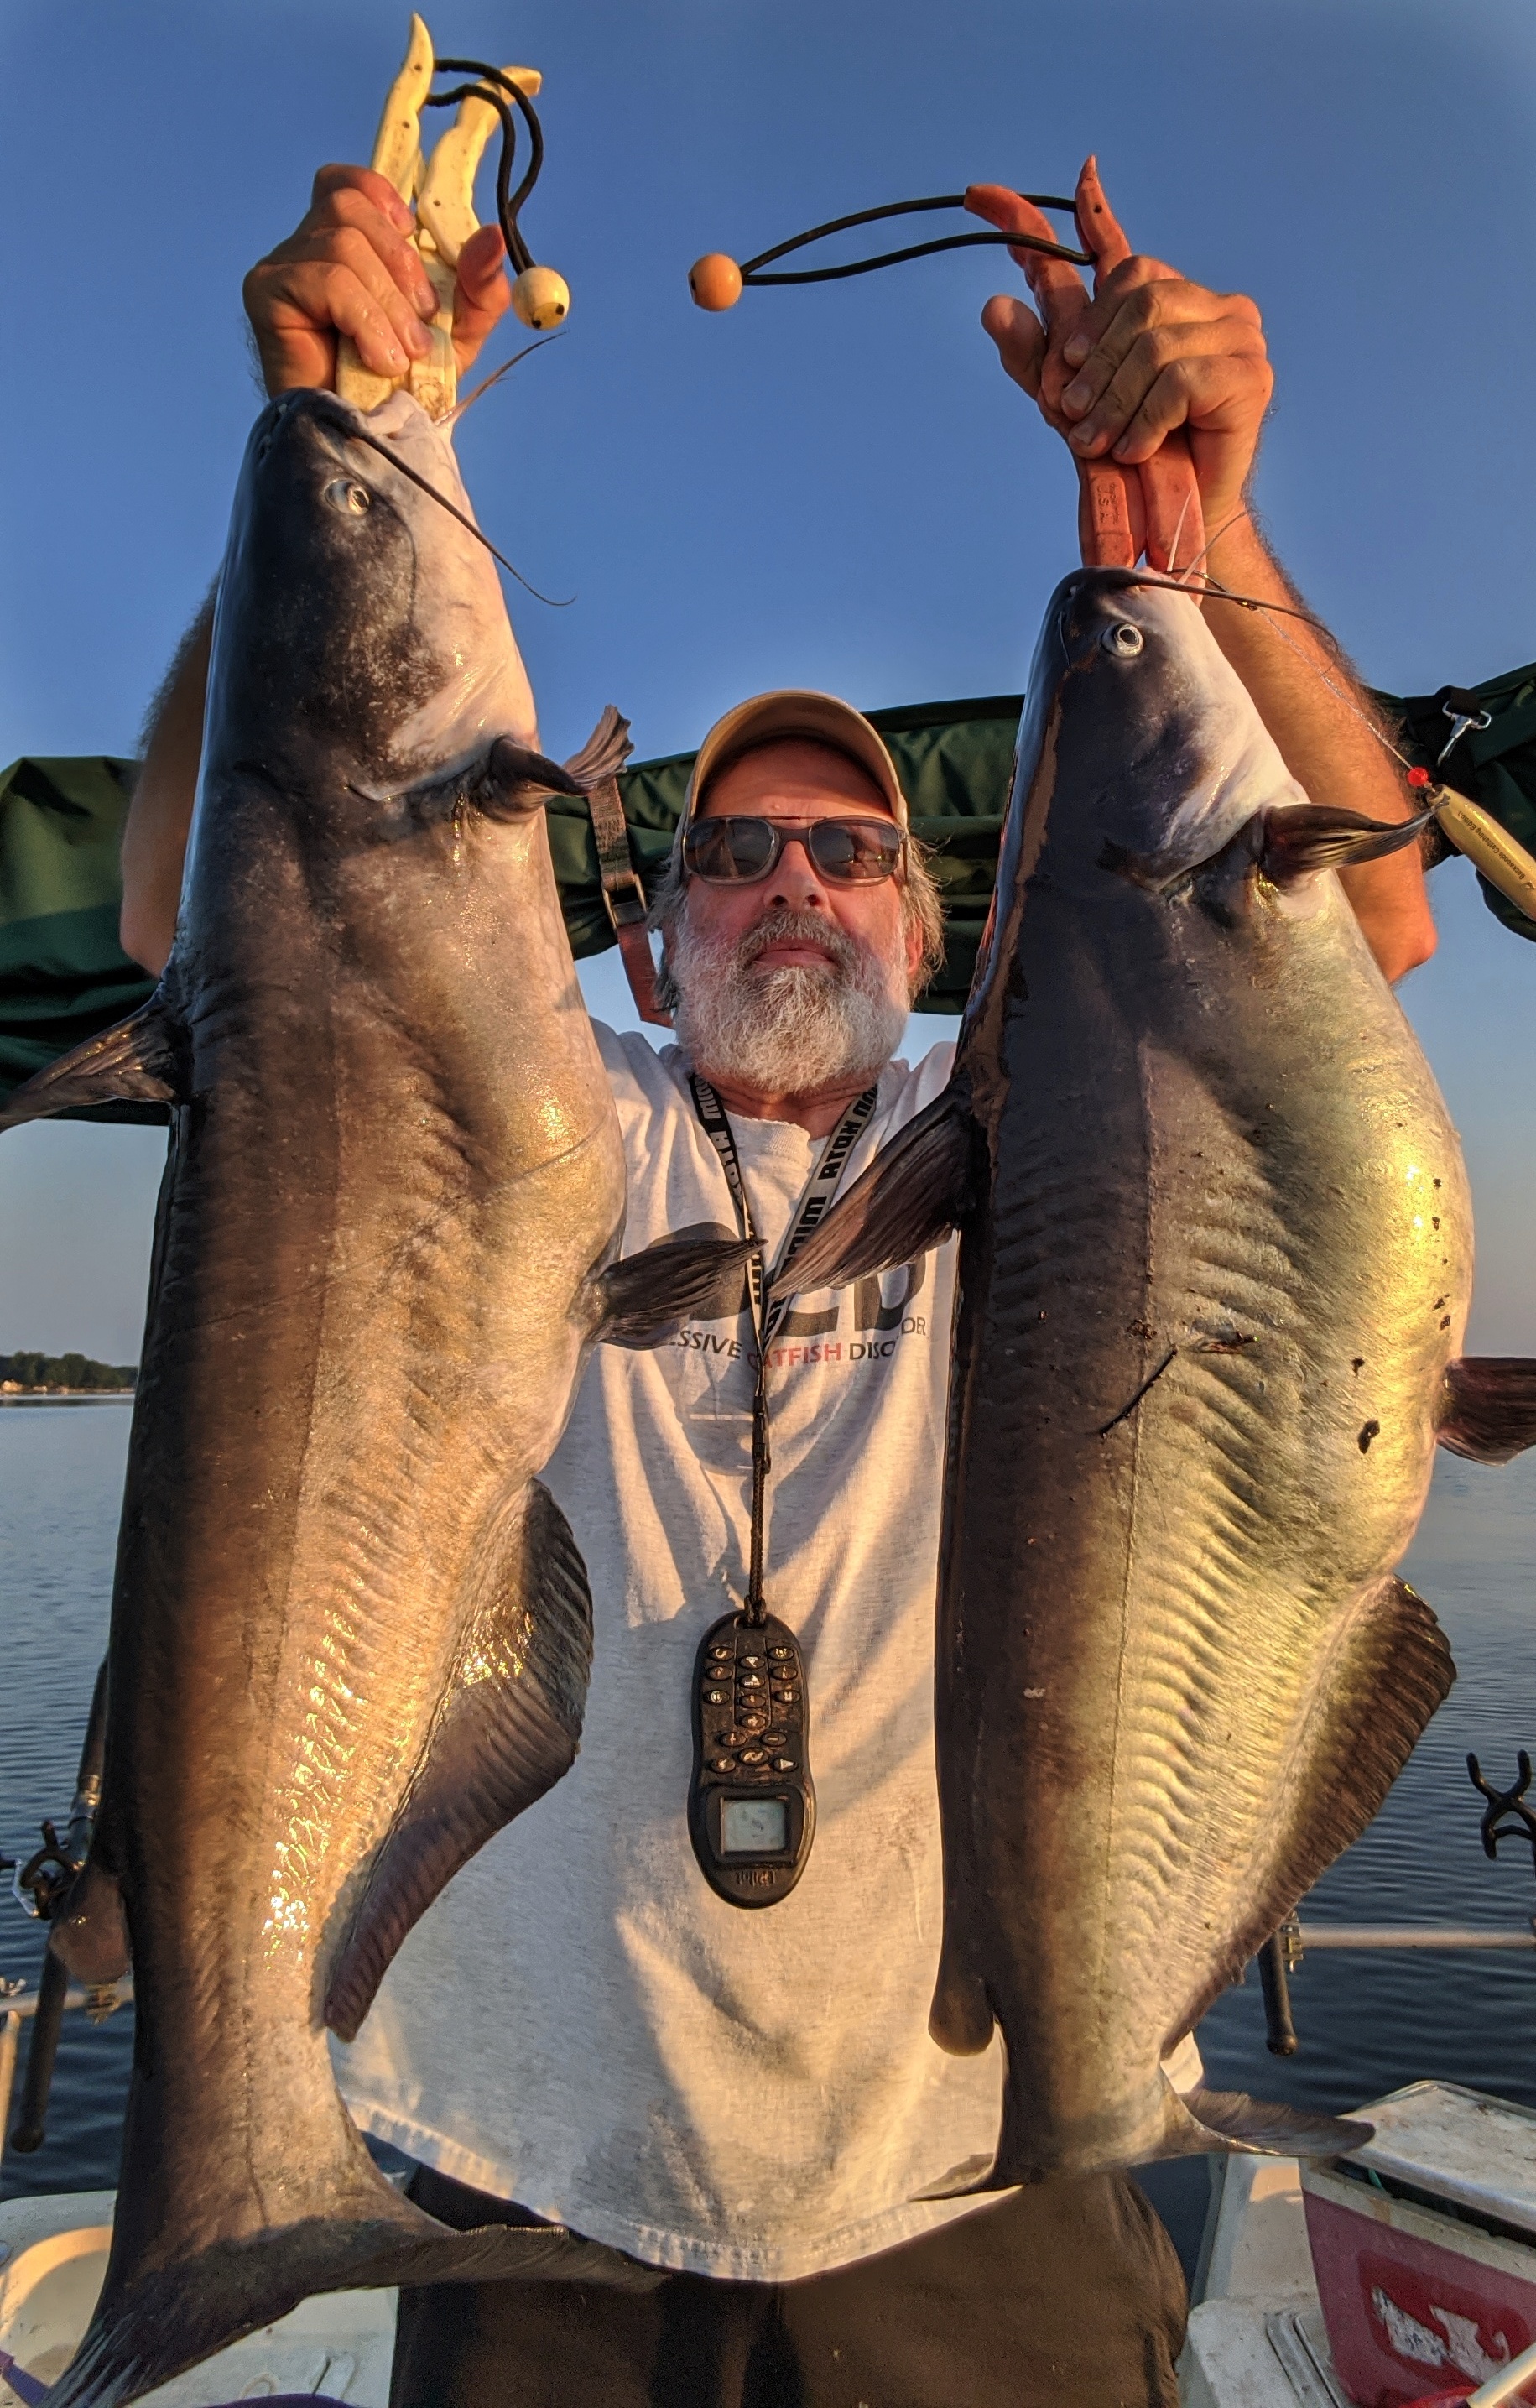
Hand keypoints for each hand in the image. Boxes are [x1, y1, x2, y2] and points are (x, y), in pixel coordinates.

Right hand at [242, 164, 510, 396]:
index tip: (413, 235)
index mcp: (348, 244)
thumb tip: (493, 235)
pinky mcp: (267, 294)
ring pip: (343, 243)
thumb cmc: (403, 389)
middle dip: (400, 263)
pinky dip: (364, 318)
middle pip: (349, 204)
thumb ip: (479, 286)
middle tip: (420, 320)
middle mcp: (309, 248)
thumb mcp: (457, 334)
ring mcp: (284, 268)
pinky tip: (375, 359)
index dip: (383, 194)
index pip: (350, 183)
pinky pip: (326, 278)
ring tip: (400, 354)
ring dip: (386, 304)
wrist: (368, 444)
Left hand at [967, 161, 1272, 566]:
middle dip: (1091, 359)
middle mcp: (1208, 305)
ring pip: (1153, 341)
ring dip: (1113, 398)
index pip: (1119, 248)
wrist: (1179, 520)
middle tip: (1070, 412)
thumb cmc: (1131, 455)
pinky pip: (1179, 378)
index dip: (1084, 213)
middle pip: (1136, 296)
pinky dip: (1146, 419)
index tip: (1007, 194)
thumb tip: (995, 305)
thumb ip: (1037, 356)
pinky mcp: (1251, 375)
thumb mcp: (1070, 403)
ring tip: (1099, 440)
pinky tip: (1135, 448)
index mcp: (1165, 303)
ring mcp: (1238, 334)